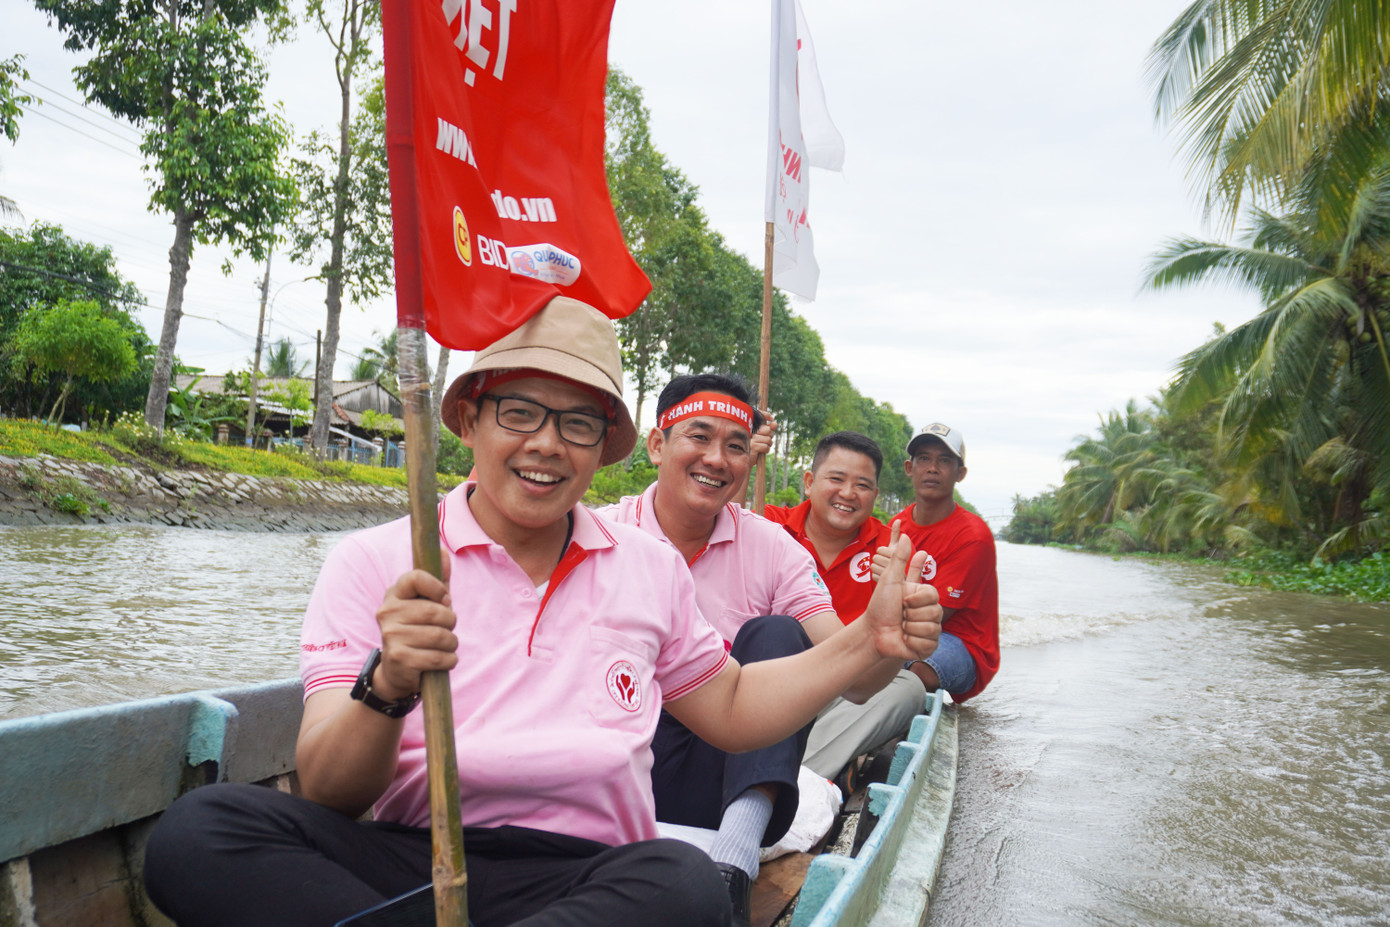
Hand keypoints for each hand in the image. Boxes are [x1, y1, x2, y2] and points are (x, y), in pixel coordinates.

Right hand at [373, 548, 457, 699]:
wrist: (397, 670)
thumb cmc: (418, 630)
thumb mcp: (427, 603)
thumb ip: (438, 579)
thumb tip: (444, 551)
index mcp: (394, 594)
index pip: (416, 578)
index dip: (438, 588)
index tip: (444, 599)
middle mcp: (387, 612)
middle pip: (436, 611)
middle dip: (450, 622)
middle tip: (446, 628)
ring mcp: (391, 636)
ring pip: (440, 636)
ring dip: (451, 644)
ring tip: (444, 646)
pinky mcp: (399, 659)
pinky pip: (438, 657)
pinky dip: (449, 660)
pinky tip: (442, 660)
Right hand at [751, 416, 776, 457]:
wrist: (744, 461)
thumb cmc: (753, 448)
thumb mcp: (761, 438)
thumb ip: (768, 430)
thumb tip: (775, 423)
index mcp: (751, 428)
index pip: (759, 417)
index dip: (766, 415)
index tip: (771, 418)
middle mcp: (750, 432)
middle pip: (768, 430)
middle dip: (770, 436)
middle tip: (766, 441)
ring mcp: (751, 439)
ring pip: (768, 439)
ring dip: (768, 445)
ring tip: (763, 447)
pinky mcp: (753, 447)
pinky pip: (766, 447)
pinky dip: (766, 450)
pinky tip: (761, 452)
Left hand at [862, 532, 940, 660]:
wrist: (873, 632)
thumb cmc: (880, 606)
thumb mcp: (889, 580)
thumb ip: (899, 558)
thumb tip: (905, 535)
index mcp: (924, 596)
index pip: (933, 595)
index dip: (915, 599)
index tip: (902, 600)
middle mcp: (930, 612)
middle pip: (935, 612)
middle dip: (911, 615)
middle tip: (900, 616)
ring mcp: (930, 630)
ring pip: (932, 629)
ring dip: (911, 629)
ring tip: (901, 628)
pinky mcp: (928, 647)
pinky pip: (929, 644)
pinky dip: (913, 642)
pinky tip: (905, 640)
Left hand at [869, 519, 902, 582]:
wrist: (901, 584)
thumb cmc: (898, 562)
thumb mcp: (896, 547)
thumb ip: (896, 534)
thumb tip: (897, 520)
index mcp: (900, 556)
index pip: (881, 550)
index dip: (884, 552)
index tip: (891, 556)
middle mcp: (899, 566)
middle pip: (876, 558)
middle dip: (880, 560)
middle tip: (888, 565)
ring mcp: (893, 577)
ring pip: (873, 567)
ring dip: (878, 568)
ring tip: (887, 572)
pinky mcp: (887, 585)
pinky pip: (874, 576)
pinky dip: (877, 577)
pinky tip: (884, 579)